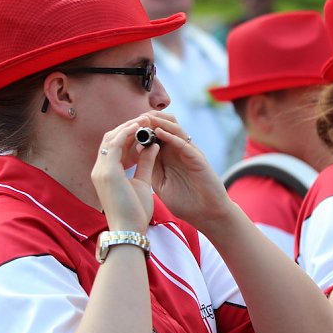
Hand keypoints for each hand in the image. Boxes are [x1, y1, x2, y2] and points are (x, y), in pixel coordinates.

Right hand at [91, 120, 157, 232]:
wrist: (130, 230)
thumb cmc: (135, 213)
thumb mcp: (142, 183)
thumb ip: (145, 164)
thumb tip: (153, 146)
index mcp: (106, 174)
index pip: (114, 147)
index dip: (127, 135)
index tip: (144, 128)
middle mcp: (99, 169)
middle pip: (110, 139)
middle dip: (127, 127)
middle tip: (144, 119)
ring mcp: (101, 170)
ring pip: (111, 138)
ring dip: (127, 127)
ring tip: (144, 119)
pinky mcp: (107, 171)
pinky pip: (115, 144)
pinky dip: (126, 133)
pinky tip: (139, 126)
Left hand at [140, 111, 234, 227]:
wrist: (207, 214)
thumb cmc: (185, 202)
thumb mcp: (161, 184)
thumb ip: (150, 168)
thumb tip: (135, 152)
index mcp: (169, 156)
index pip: (154, 135)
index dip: (141, 128)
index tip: (125, 125)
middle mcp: (179, 151)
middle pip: (165, 126)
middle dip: (150, 119)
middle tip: (134, 117)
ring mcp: (189, 153)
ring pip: (175, 129)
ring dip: (160, 122)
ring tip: (145, 118)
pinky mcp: (197, 159)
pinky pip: (183, 143)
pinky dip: (171, 136)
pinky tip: (159, 132)